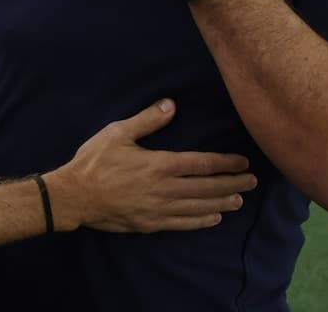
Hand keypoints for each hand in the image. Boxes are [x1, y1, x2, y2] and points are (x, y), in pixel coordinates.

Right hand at [44, 99, 256, 233]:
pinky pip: (183, 224)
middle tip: (252, 182)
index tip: (243, 163)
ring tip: (239, 200)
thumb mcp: (118, 133)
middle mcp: (165, 189)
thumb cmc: (94, 161)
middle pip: (206, 188)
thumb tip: (172, 104)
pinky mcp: (150, 224)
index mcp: (160, 164)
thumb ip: (147, 119)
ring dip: (221, 203)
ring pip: (198, 207)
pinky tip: (213, 218)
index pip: (201, 164)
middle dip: (232, 184)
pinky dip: (201, 221)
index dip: (225, 164)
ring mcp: (159, 209)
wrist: (75, 196)